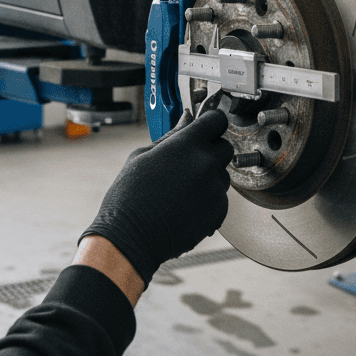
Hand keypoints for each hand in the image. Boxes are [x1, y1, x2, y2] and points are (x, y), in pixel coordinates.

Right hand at [79, 109, 232, 287]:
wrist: (132, 236)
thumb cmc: (130, 196)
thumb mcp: (143, 156)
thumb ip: (172, 135)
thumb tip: (187, 119)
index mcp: (186, 144)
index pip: (217, 120)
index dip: (211, 123)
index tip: (206, 128)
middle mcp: (205, 164)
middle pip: (225, 146)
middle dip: (211, 150)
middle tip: (188, 161)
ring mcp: (214, 188)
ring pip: (222, 174)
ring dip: (209, 177)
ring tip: (182, 189)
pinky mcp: (219, 211)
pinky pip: (221, 198)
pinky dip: (209, 200)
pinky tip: (185, 205)